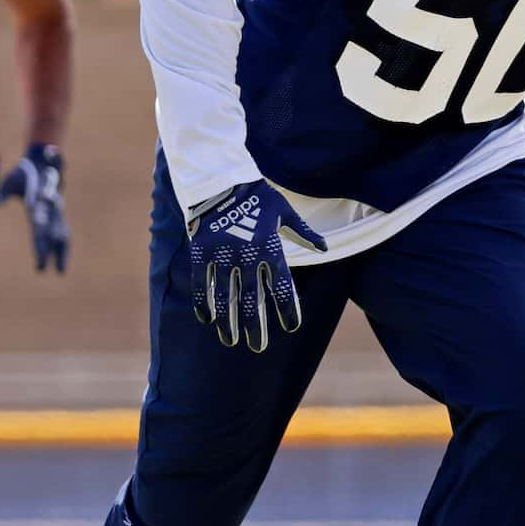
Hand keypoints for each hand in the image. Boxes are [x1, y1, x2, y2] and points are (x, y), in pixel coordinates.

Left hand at [0, 142, 70, 272]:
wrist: (44, 159)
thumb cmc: (22, 173)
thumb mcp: (8, 182)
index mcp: (39, 203)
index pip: (40, 228)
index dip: (41, 244)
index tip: (40, 259)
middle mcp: (51, 209)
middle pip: (52, 234)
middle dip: (49, 252)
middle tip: (42, 269)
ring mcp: (57, 211)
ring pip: (63, 235)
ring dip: (62, 253)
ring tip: (60, 271)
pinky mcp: (58, 213)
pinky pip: (63, 232)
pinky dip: (63, 246)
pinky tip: (61, 261)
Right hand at [186, 180, 322, 351]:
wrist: (220, 178)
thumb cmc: (257, 196)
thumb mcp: (284, 212)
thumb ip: (304, 233)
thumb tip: (325, 249)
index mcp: (270, 248)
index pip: (283, 287)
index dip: (288, 309)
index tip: (292, 326)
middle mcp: (246, 256)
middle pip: (252, 300)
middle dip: (256, 326)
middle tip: (259, 346)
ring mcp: (221, 256)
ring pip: (225, 297)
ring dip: (228, 321)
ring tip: (231, 340)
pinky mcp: (199, 252)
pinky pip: (200, 283)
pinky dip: (203, 302)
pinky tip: (207, 319)